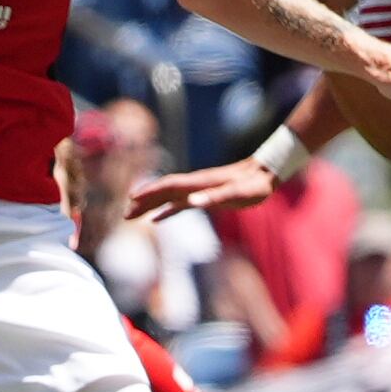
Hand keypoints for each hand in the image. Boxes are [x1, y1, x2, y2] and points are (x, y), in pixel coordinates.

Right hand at [130, 157, 278, 218]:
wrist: (265, 173)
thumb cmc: (253, 185)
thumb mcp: (237, 194)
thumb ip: (214, 198)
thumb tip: (191, 202)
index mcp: (198, 183)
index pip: (167, 186)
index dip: (149, 192)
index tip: (132, 200)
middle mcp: (194, 185)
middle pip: (162, 191)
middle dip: (143, 201)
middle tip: (125, 215)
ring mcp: (197, 190)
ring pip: (167, 197)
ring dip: (150, 205)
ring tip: (133, 216)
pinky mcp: (203, 195)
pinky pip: (178, 203)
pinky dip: (165, 210)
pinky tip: (157, 219)